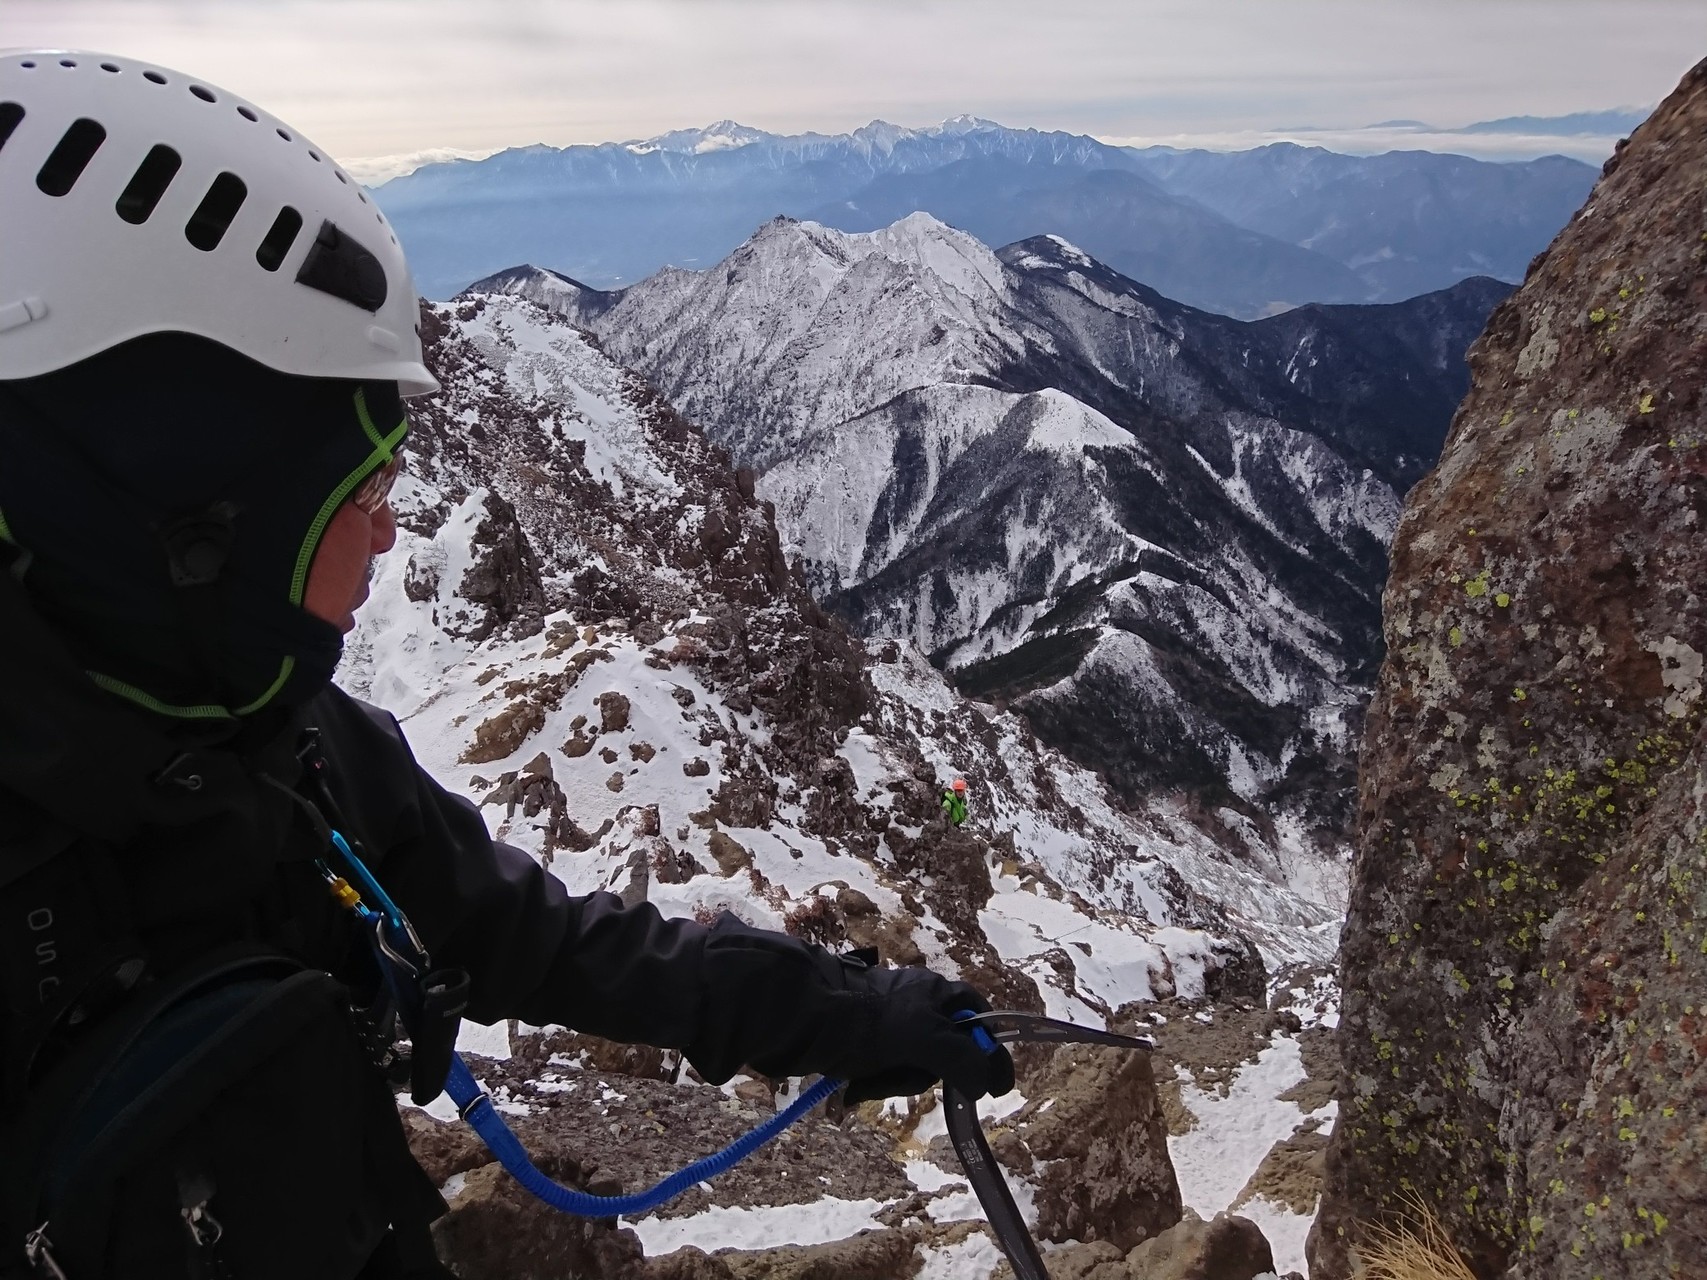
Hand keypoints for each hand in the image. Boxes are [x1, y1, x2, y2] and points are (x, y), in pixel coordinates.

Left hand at [682, 916, 1014, 1103]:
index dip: (984, 1051)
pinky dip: (869, 1084)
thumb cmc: (864, 1022)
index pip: (978, 1019)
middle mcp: (915, 1003)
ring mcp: (885, 1023)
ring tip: (867, 1082)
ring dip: (892, 1082)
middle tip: (904, 1077)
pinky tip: (852, 1089)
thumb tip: (990, 1082)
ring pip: (910, 1066)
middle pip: (945, 1050)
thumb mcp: (923, 1037)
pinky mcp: (859, 1042)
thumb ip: (963, 1058)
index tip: (989, 1086)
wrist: (795, 1015)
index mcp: (937, 992)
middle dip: (924, 1072)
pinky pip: (879, 1072)